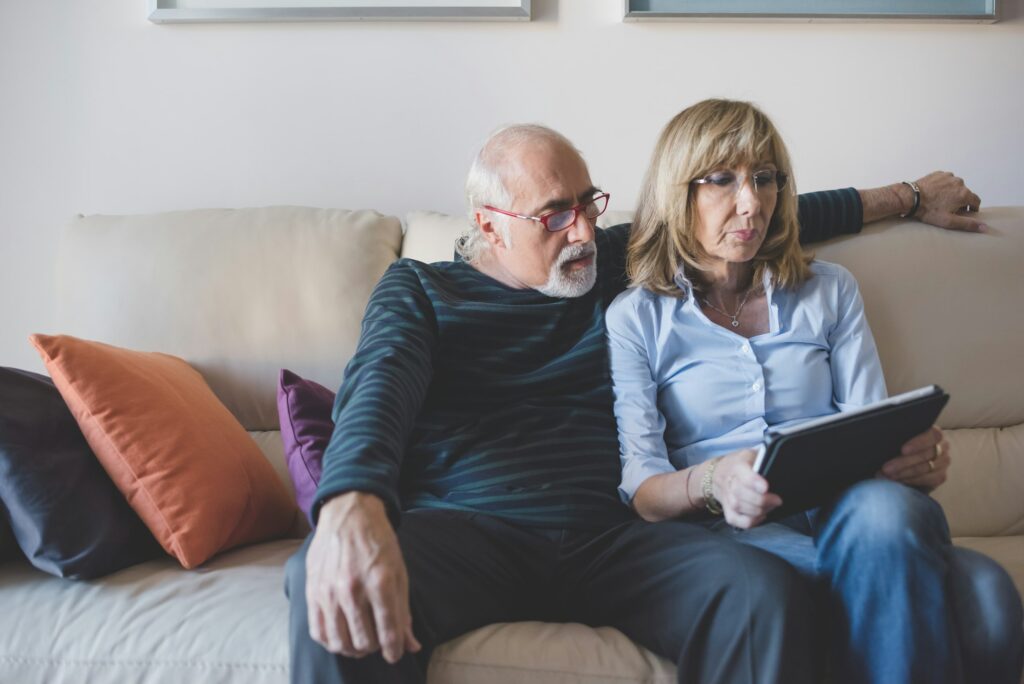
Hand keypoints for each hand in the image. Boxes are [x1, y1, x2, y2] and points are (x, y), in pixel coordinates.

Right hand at [306, 492, 420, 662]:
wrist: (349, 513)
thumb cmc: (378, 542)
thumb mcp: (399, 572)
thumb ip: (403, 611)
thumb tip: (412, 645)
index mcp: (381, 582)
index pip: (389, 632)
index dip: (394, 650)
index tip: (395, 653)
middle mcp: (353, 589)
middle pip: (364, 642)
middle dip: (375, 647)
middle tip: (378, 639)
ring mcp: (329, 591)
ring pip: (340, 642)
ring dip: (353, 648)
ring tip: (360, 641)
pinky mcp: (312, 591)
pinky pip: (318, 631)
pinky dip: (331, 641)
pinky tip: (340, 636)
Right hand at [712, 449, 782, 528]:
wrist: (718, 472)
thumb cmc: (741, 463)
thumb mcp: (752, 454)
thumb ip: (764, 459)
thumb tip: (780, 469)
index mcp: (737, 465)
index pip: (743, 474)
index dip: (754, 482)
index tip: (765, 487)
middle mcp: (728, 481)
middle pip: (740, 494)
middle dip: (761, 500)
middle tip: (777, 500)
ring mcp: (725, 497)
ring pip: (738, 507)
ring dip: (757, 510)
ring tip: (771, 506)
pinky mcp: (726, 509)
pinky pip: (735, 520)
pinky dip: (749, 521)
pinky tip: (760, 515)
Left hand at [880, 426, 949, 492]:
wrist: (908, 460)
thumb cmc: (902, 444)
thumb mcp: (901, 438)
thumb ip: (898, 437)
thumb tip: (884, 439)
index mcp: (934, 432)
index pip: (932, 435)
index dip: (918, 443)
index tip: (903, 450)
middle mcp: (943, 446)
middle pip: (926, 454)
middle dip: (903, 462)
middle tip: (886, 468)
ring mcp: (944, 461)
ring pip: (926, 468)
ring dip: (905, 473)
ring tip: (888, 476)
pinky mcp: (941, 475)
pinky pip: (929, 479)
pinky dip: (912, 480)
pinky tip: (899, 480)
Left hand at [914, 171, 985, 232]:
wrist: (911, 198)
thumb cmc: (929, 210)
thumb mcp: (949, 221)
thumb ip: (968, 224)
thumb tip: (984, 227)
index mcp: (964, 194)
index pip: (976, 201)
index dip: (972, 208)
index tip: (965, 212)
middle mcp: (959, 182)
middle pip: (965, 193)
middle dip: (960, 201)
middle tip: (948, 208)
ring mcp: (949, 176)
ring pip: (955, 186)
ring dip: (951, 192)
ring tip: (940, 200)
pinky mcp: (939, 173)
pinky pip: (945, 180)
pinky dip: (943, 186)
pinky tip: (935, 192)